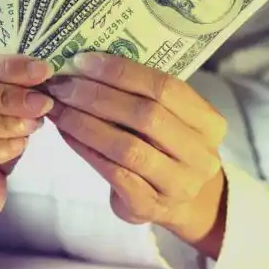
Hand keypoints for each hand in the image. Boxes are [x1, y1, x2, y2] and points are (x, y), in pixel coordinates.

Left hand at [44, 52, 228, 252]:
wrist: (183, 203)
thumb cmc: (168, 148)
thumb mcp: (171, 120)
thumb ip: (143, 95)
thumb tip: (87, 64)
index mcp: (209, 123)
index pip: (165, 87)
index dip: (121, 71)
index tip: (83, 61)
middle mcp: (200, 155)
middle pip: (145, 115)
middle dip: (97, 96)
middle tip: (63, 85)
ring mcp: (177, 185)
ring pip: (126, 147)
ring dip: (85, 123)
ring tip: (59, 107)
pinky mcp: (149, 207)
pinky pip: (112, 173)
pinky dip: (85, 149)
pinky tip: (66, 133)